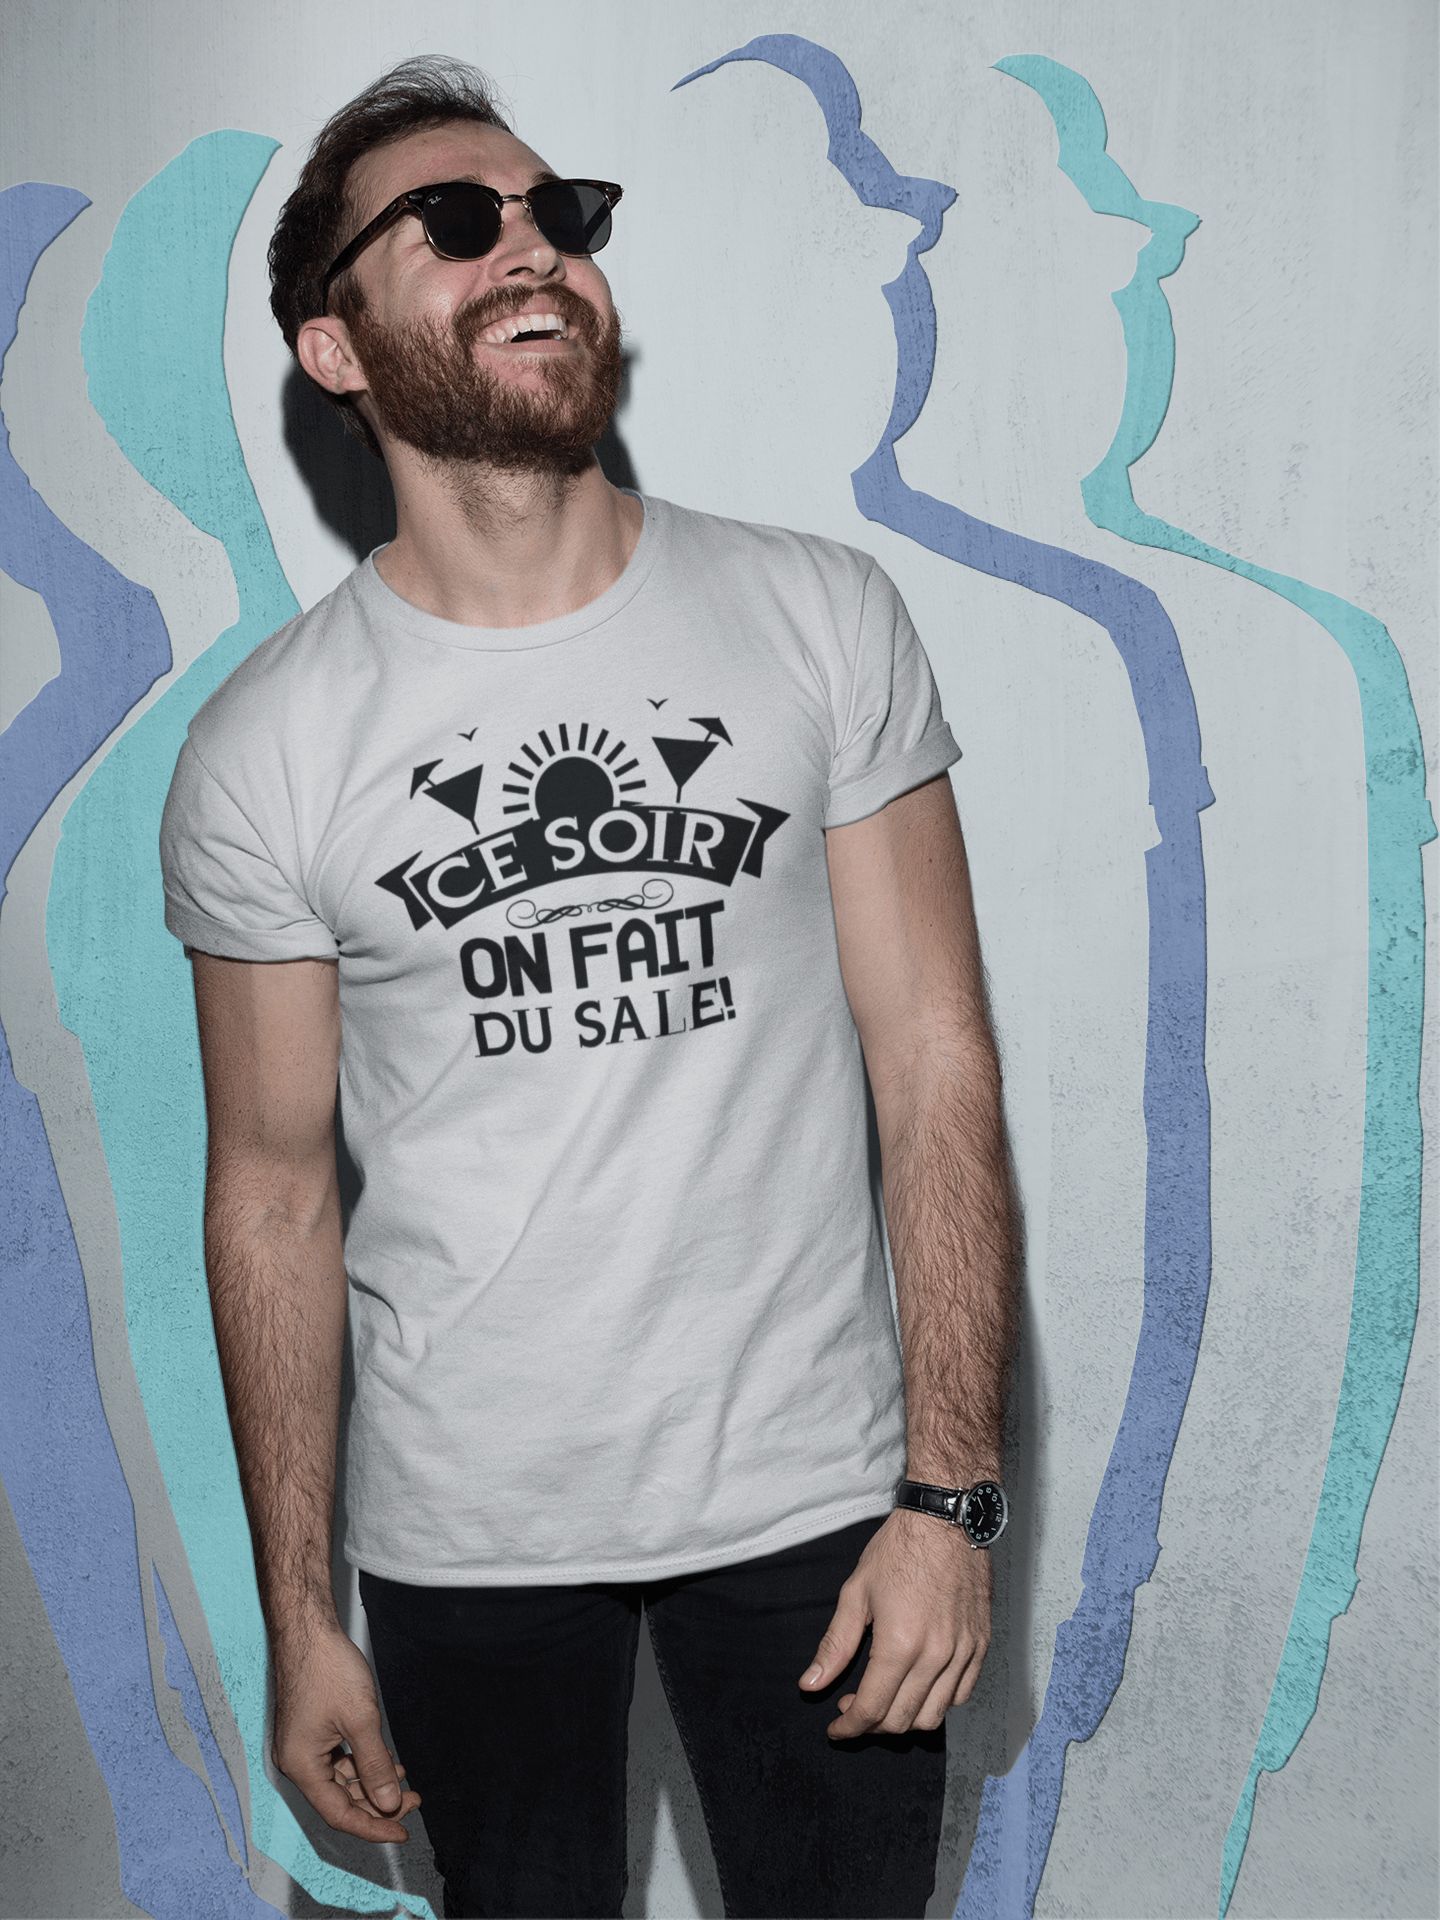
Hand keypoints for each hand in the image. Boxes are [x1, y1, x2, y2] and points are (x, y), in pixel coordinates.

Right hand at [270, 1621, 421, 1842]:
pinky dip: (363, 1764)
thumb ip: (375, 1766)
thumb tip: (389, 1803)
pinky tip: (387, 1761)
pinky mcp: (312, 1732)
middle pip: (341, 1799)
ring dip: (373, 1783)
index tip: (402, 1832)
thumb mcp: (360, 1720)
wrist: (309, 1630)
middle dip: (377, 1804)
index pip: (339, 1814)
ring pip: (342, 1780)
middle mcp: (298, 1761)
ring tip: (405, 1781)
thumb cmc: (328, 1669)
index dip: (373, 1827)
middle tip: (412, 1801)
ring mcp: (304, 1746)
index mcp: (302, 1766)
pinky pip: (339, 1760)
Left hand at [797, 1509, 990, 1737]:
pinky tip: (918, 1687)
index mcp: (900, 1644)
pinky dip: (938, 1703)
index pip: (872, 1709)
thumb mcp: (856, 1592)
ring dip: (904, 1720)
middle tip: (853, 1709)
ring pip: (934, 1715)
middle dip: (872, 1726)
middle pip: (902, 1720)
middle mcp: (936, 1656)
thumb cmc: (899, 1550)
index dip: (849, 1727)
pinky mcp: (981, 1646)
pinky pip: (961, 1695)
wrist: (948, 1520)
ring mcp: (963, 1653)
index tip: (835, 1728)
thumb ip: (835, 1645)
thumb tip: (811, 1684)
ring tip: (884, 1700)